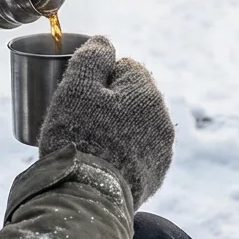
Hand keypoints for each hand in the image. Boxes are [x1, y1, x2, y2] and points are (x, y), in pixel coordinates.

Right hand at [38, 36, 173, 207]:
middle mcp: (163, 119)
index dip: (99, 77)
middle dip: (110, 103)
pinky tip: (102, 163)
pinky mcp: (156, 176)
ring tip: (90, 144)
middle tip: (80, 119)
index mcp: (147, 92)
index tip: (79, 95)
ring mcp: (162, 150)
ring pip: (136, 126)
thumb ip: (92, 57)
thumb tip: (104, 42)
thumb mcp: (76, 87)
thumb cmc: (79, 136)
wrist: (88, 196)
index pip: (125, 67)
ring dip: (118, 128)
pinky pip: (138, 153)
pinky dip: (123, 153)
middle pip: (133, 98)